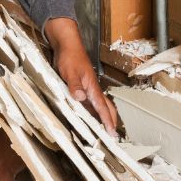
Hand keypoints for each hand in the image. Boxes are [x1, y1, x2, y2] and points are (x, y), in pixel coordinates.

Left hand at [45, 17, 119, 132]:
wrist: (67, 44)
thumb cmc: (70, 56)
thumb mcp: (70, 72)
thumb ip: (75, 85)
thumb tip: (80, 98)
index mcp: (92, 88)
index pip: (103, 108)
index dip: (107, 121)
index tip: (113, 133)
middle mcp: (92, 90)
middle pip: (106, 108)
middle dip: (111, 121)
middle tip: (113, 136)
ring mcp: (87, 89)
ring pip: (98, 107)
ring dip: (101, 119)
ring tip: (103, 132)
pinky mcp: (81, 88)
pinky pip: (89, 104)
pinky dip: (91, 113)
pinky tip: (87, 118)